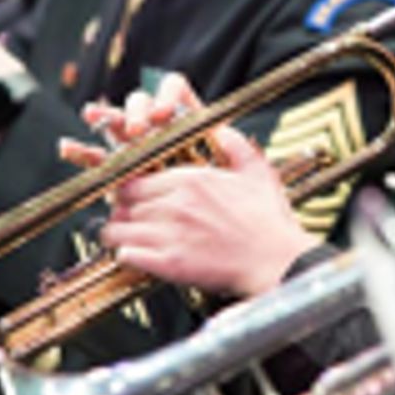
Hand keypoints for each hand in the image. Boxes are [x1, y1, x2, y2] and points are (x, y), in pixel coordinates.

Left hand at [60, 73, 318, 297]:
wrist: (276, 260)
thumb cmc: (268, 221)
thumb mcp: (257, 173)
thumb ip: (237, 147)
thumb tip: (225, 131)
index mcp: (191, 180)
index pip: (136, 179)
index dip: (129, 190)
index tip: (132, 196)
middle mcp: (175, 204)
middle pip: (123, 204)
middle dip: (122, 212)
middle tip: (127, 219)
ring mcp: (170, 234)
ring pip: (119, 230)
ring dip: (118, 234)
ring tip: (125, 239)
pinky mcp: (169, 264)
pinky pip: (127, 255)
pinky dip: (126, 256)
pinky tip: (133, 256)